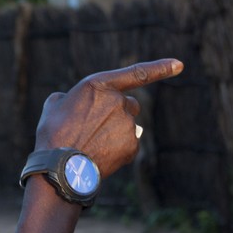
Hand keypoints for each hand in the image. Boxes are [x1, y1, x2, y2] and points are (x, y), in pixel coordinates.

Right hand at [33, 59, 182, 177]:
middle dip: (117, 113)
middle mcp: (118, 100)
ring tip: (92, 144)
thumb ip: (70, 98)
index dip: (160, 68)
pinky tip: (100, 155)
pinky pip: (129, 144)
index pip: (136, 73)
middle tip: (95, 128)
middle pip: (129, 104)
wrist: (60, 166)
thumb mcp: (53, 106)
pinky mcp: (132, 144)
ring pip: (128, 125)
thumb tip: (69, 101)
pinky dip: (118, 149)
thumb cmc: (52, 134)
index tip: (179, 65)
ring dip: (115, 132)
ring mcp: (128, 123)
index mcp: (98, 85)